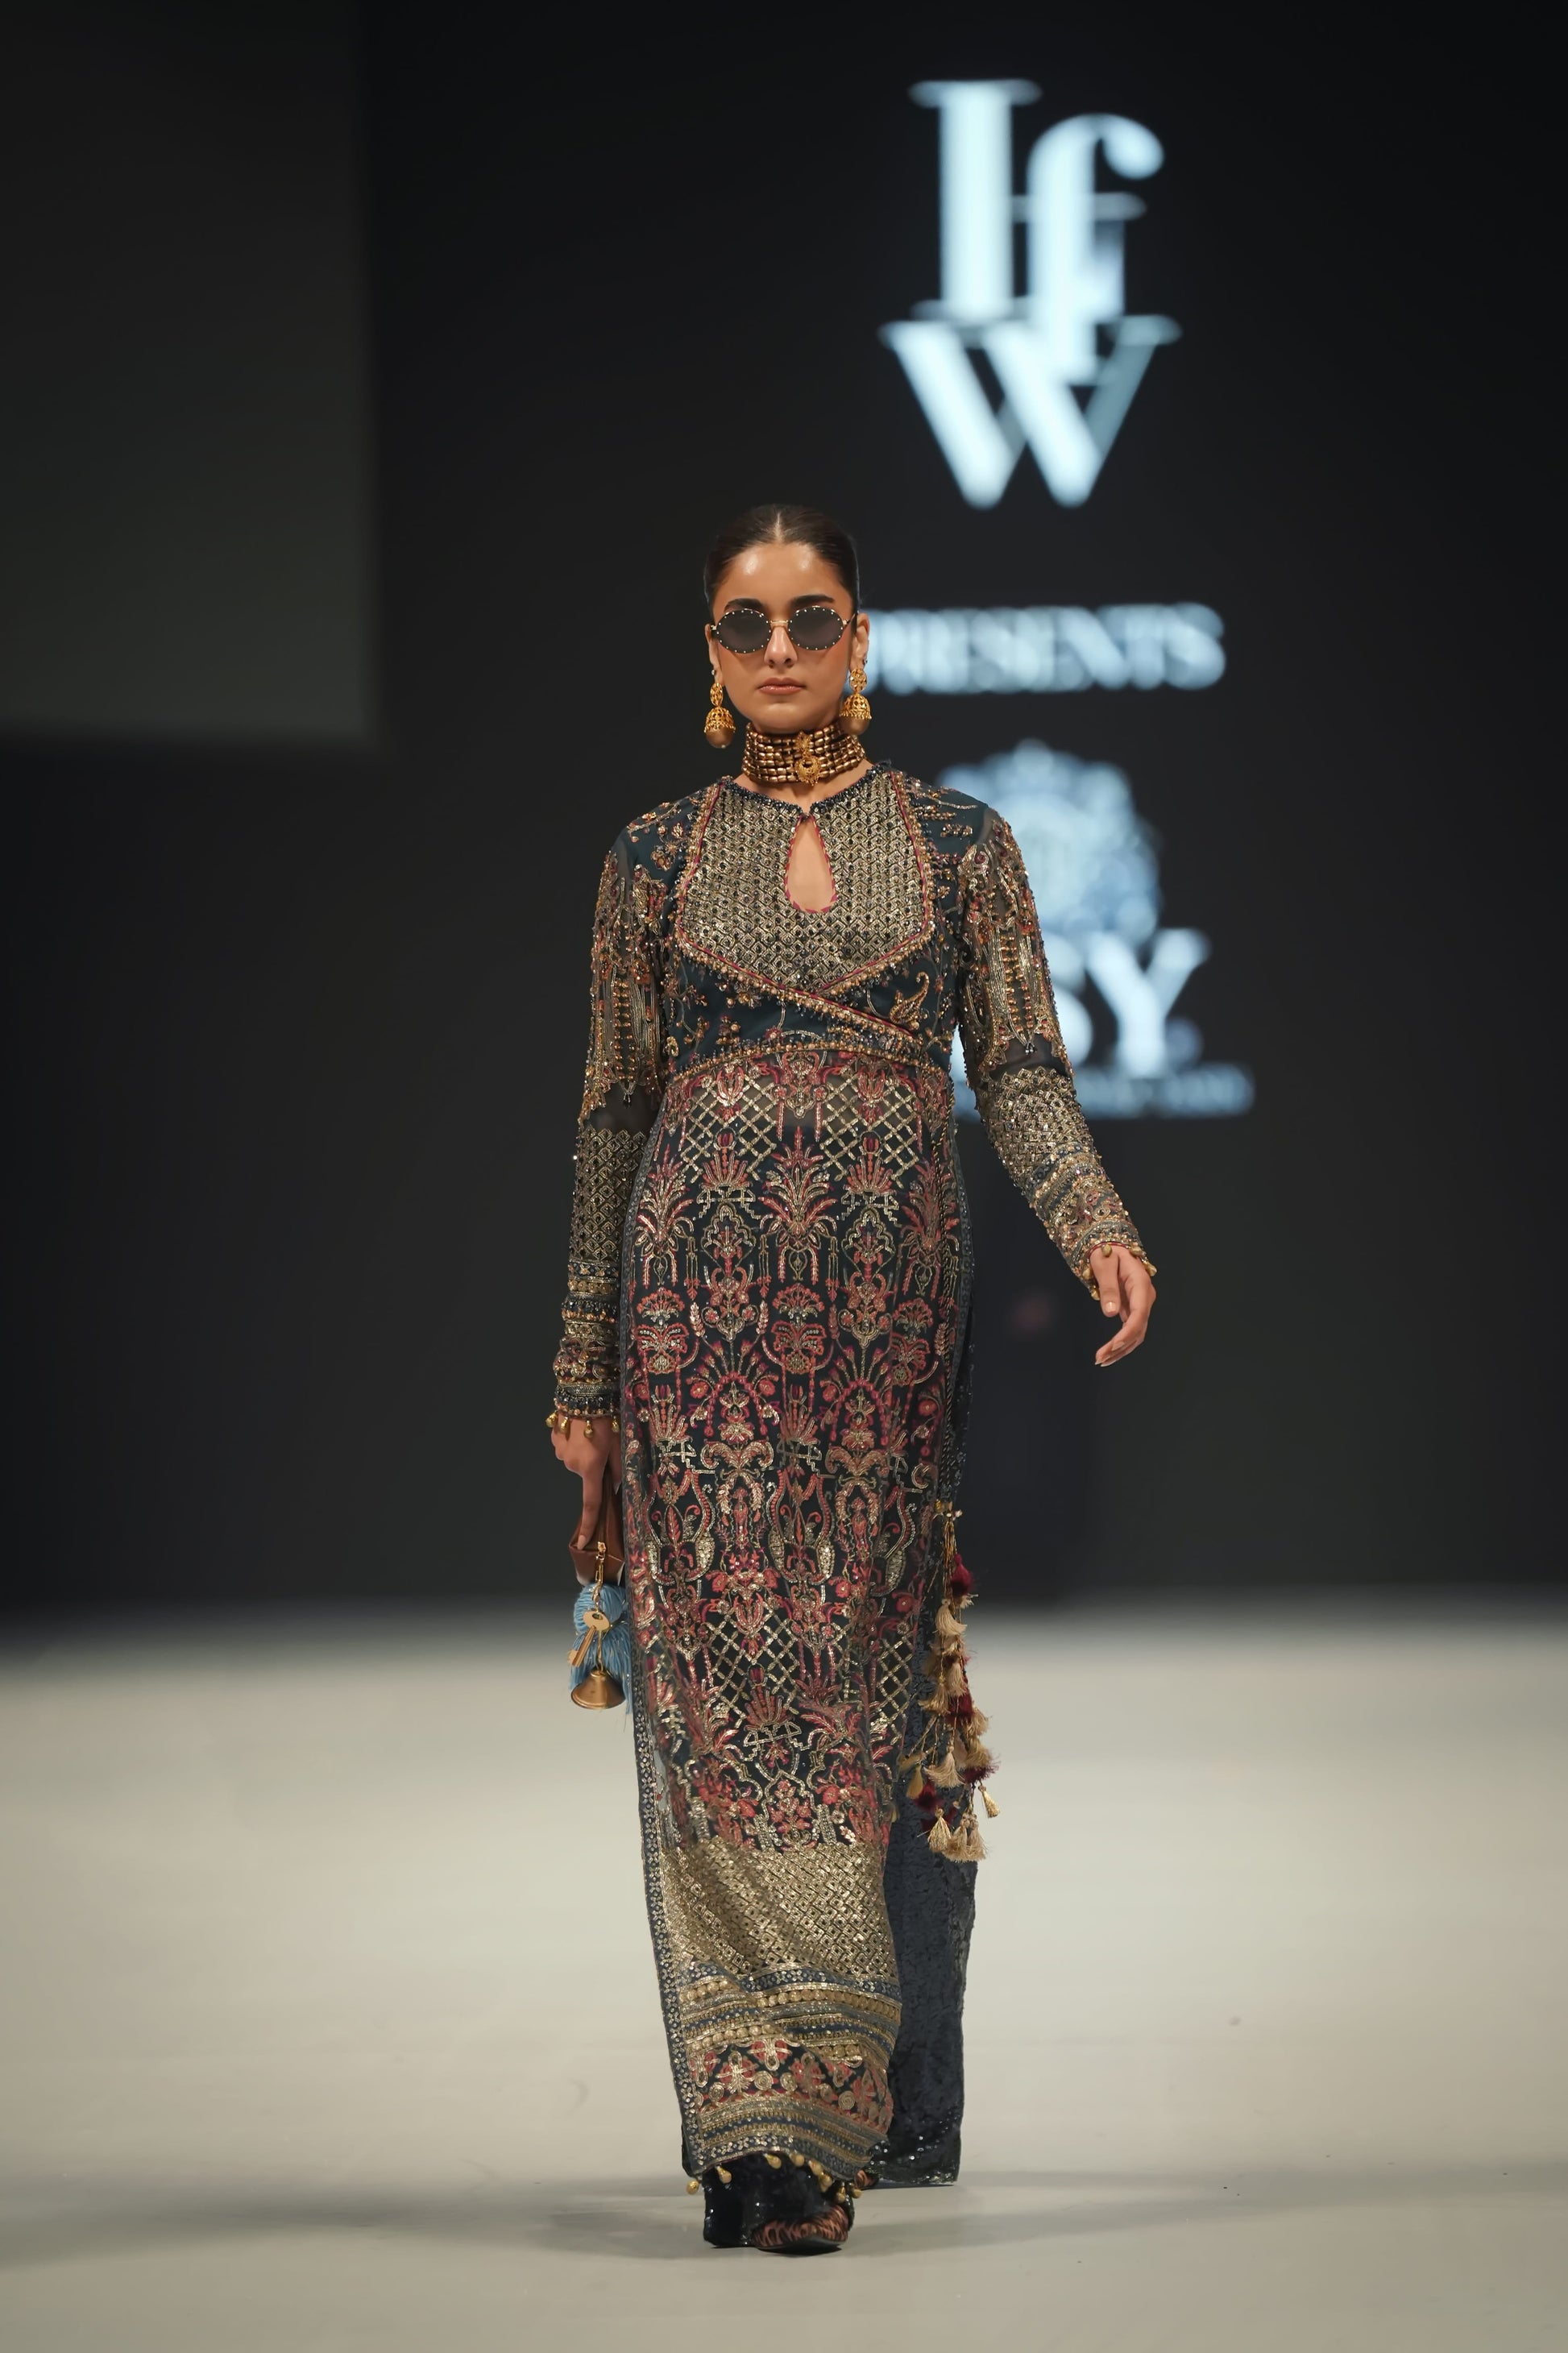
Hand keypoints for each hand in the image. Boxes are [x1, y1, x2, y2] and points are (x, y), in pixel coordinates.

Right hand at [549, 1412, 622, 1541]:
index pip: (591, 1503)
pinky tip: (582, 1424)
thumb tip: (617, 1486)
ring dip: (585, 1450)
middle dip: (596, 1465)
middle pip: (586, 1473)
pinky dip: (575, 1440)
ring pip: (576, 1459)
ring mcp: (560, 1450)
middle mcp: (571, 1463)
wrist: (585, 1389)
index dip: (588, 1525)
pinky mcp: (555, 1437)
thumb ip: (619, 1469)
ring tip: (593, 1429)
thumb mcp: (620, 1443)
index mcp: (590, 1468)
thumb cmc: (608, 1417)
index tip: (581, 1542)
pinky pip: (567, 1445)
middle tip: (606, 1444)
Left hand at [1091, 1245, 1156, 1366]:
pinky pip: (1130, 1329)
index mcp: (1140, 1284)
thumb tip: (1110, 1313)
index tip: (1112, 1345)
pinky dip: (1120, 1342)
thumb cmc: (1107, 1251)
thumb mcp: (1104, 1264)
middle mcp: (1145, 1297)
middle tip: (1100, 1359)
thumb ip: (1108, 1287)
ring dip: (1121, 1349)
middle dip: (1121, 1346)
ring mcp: (1141, 1304)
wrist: (1112, 1246)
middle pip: (1139, 1328)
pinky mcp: (1134, 1308)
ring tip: (1102, 1360)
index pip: (1139, 1314)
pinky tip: (1108, 1352)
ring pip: (1136, 1332)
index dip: (1127, 1333)